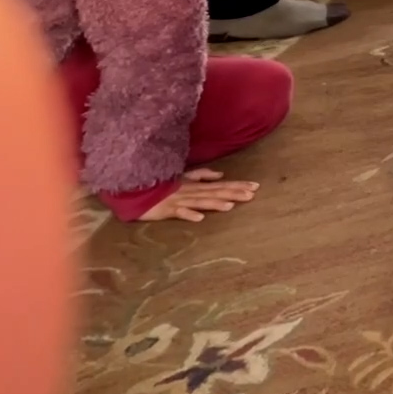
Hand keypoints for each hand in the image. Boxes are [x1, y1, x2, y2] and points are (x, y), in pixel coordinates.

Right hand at [139, 168, 259, 221]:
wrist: (136, 189)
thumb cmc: (161, 185)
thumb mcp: (183, 178)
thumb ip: (202, 175)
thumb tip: (221, 175)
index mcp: (195, 185)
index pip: (220, 185)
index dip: (237, 185)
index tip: (256, 186)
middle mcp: (190, 191)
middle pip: (215, 192)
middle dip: (233, 193)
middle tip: (252, 195)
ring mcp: (178, 200)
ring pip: (199, 201)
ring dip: (214, 203)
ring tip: (230, 206)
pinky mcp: (165, 209)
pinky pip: (178, 212)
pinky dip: (188, 214)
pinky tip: (199, 218)